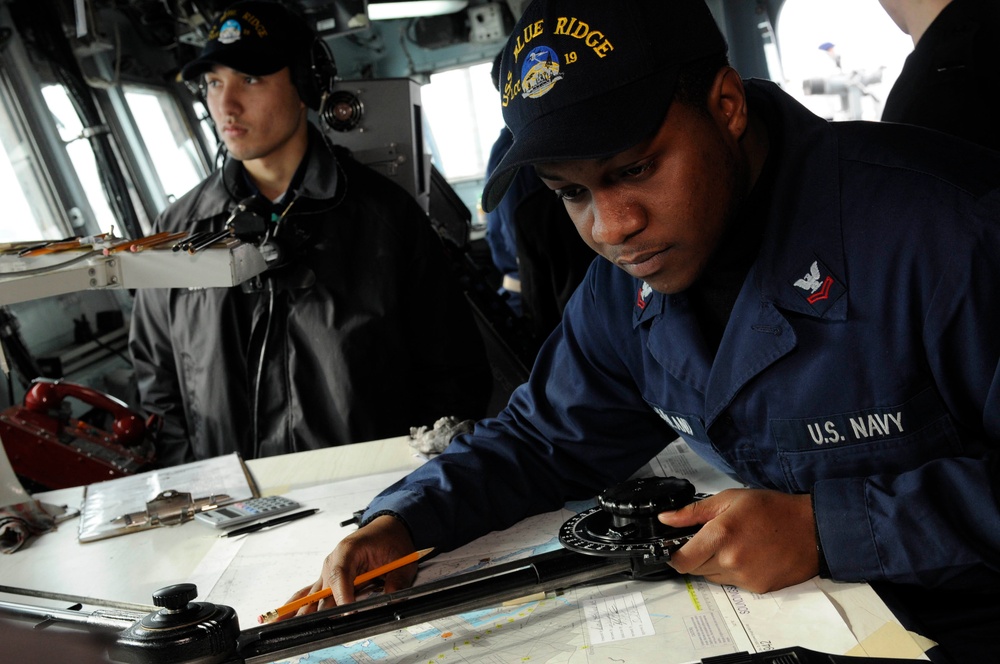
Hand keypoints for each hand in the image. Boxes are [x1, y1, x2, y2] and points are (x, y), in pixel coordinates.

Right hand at [277, 514, 415, 619]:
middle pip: (323, 589)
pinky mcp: (327, 578)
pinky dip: (297, 604)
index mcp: (349, 549)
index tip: (347, 611)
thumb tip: (391, 600)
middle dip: (320, 609)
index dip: (342, 594)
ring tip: (283, 623)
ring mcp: (327, 570)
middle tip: (317, 626)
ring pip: (311, 593)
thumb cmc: (391, 540)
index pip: (340, 574)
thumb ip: (396, 583)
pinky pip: (310, 592)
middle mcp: (333, 560)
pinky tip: (282, 615)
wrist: (387, 529)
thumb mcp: (402, 562)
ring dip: (300, 609)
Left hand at [659, 488, 818, 593]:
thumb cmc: (773, 510)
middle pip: (694, 569)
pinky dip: (732, 572)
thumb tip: (666, 519)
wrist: (813, 530)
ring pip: (711, 577)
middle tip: (711, 538)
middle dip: (696, 555)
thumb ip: (693, 512)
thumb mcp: (730, 499)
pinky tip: (747, 555)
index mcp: (720, 535)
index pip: (681, 560)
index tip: (676, 546)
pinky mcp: (756, 589)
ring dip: (713, 564)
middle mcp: (730, 561)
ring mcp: (744, 578)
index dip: (674, 555)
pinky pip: (731, 583)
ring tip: (733, 544)